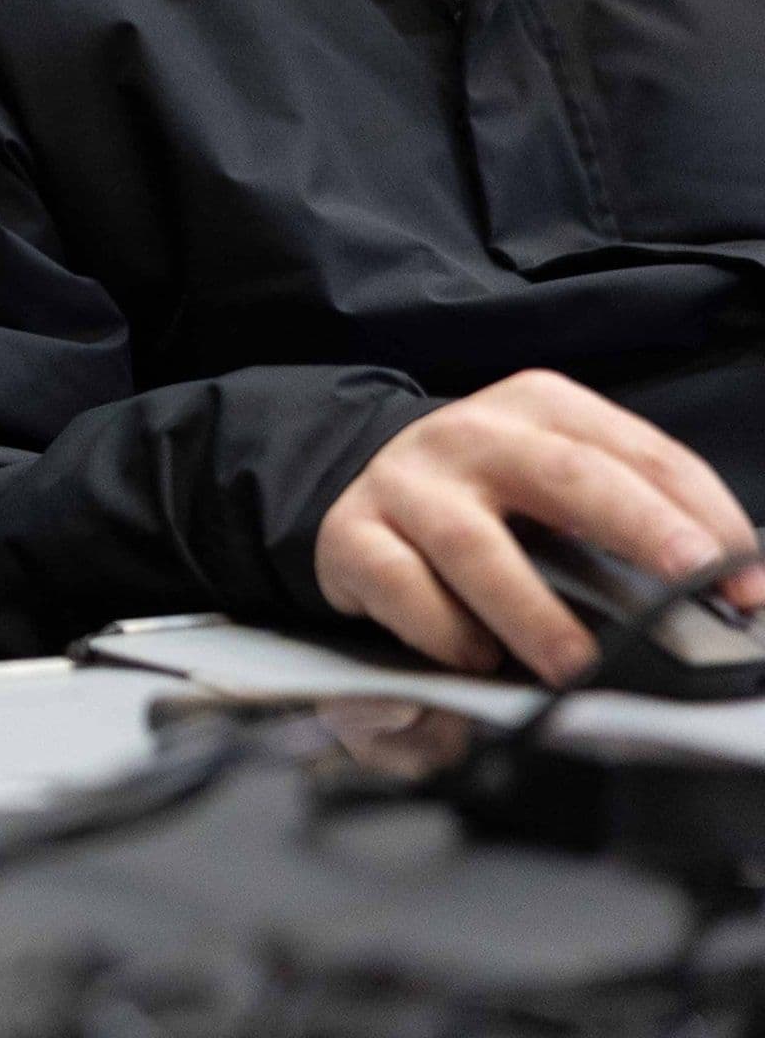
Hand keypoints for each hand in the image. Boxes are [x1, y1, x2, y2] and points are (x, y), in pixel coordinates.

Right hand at [312, 370, 764, 682]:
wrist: (368, 488)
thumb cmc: (492, 500)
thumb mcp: (561, 487)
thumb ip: (631, 525)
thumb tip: (725, 598)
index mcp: (540, 407)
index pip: (643, 453)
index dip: (706, 517)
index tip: (748, 587)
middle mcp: (471, 434)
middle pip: (567, 476)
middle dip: (641, 530)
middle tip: (692, 585)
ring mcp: (405, 482)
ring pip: (475, 545)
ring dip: (534, 612)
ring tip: (577, 667)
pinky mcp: (349, 535)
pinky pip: (400, 586)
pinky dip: (443, 629)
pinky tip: (475, 657)